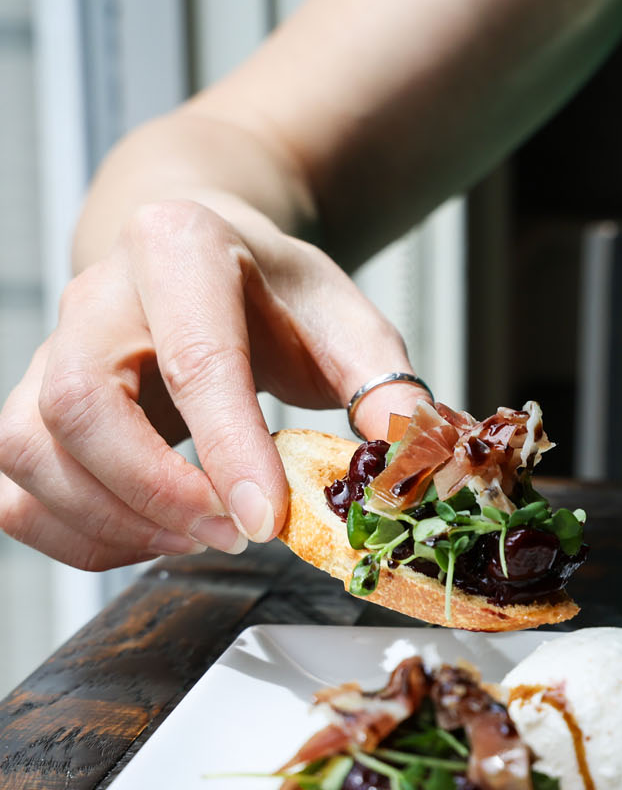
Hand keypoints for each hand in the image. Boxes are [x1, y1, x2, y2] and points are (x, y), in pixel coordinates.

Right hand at [0, 199, 429, 569]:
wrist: (202, 252)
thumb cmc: (275, 294)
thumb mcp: (349, 320)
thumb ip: (387, 386)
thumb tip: (413, 456)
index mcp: (181, 250)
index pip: (195, 360)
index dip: (229, 449)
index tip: (267, 519)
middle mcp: (96, 295)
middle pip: (79, 406)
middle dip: (156, 492)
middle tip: (236, 534)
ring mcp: (50, 350)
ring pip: (30, 450)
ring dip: (113, 520)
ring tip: (200, 537)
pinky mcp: (31, 405)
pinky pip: (14, 487)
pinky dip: (77, 534)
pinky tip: (152, 539)